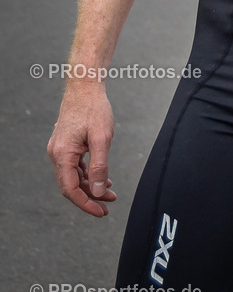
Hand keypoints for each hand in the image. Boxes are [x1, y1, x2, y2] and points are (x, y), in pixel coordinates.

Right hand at [47, 84, 115, 216]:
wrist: (84, 85)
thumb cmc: (94, 108)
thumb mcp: (102, 138)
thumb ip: (99, 166)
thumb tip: (99, 192)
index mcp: (62, 154)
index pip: (70, 189)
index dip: (86, 204)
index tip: (101, 212)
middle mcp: (56, 154)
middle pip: (71, 185)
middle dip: (90, 197)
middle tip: (110, 205)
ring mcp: (59, 148)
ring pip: (73, 176)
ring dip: (91, 185)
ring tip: (111, 192)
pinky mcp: (65, 143)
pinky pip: (74, 166)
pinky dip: (87, 173)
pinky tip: (102, 177)